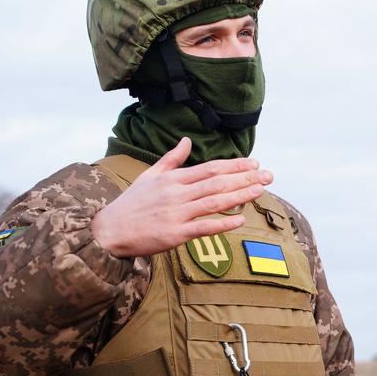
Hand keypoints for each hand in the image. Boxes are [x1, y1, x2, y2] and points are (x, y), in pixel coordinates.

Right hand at [92, 137, 272, 257]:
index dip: (234, 165)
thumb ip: (171, 159)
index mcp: (172, 179)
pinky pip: (203, 228)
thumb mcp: (149, 176)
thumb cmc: (131, 204)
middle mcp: (177, 194)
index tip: (254, 163)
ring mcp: (176, 214)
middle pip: (217, 183)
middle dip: (245, 178)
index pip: (210, 168)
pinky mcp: (174, 234)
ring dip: (239, 196)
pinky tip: (240, 219)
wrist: (108, 231)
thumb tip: (186, 140)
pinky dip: (222, 223)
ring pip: (214, 202)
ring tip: (260, 190)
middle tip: (268, 175)